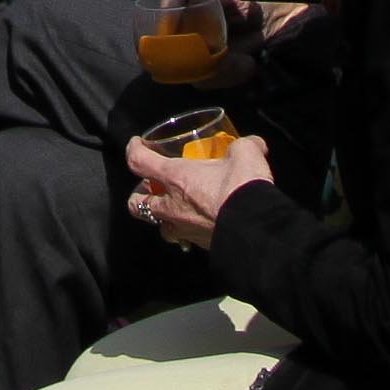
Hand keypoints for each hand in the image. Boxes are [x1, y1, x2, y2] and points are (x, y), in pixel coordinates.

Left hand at [122, 132, 273, 249]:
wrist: (256, 231)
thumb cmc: (242, 188)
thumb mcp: (245, 154)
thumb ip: (244, 146)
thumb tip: (254, 144)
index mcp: (175, 177)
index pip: (138, 161)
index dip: (133, 150)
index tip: (136, 144)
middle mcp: (171, 206)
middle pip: (136, 203)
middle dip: (139, 194)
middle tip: (152, 185)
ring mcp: (183, 229)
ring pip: (159, 225)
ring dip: (162, 216)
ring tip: (175, 208)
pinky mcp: (199, 245)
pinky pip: (184, 239)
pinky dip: (188, 231)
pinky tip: (202, 223)